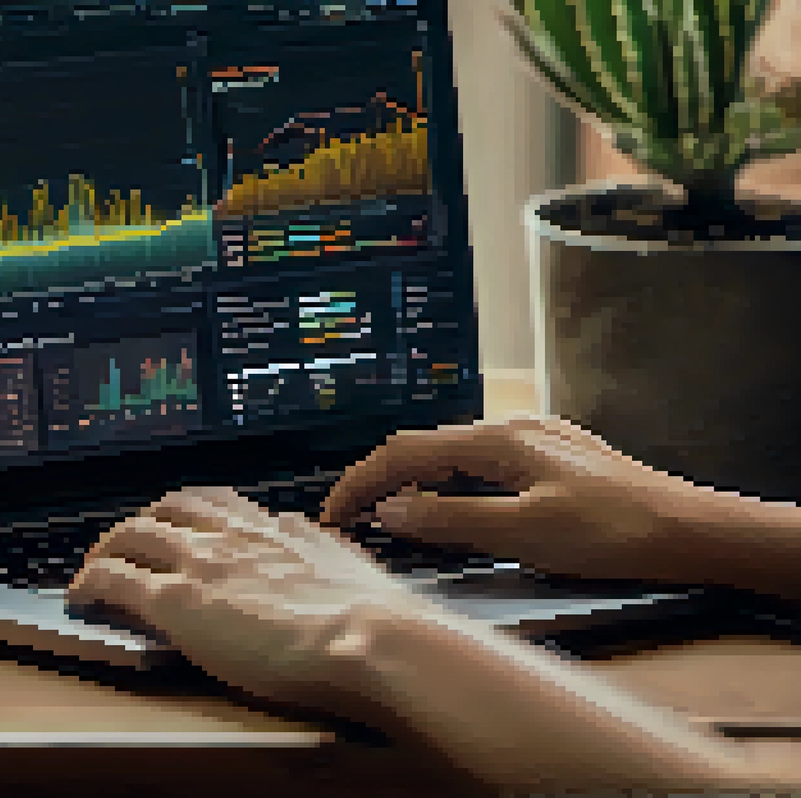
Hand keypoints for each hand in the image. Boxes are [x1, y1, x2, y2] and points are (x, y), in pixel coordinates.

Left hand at [66, 486, 435, 713]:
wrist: (375, 639)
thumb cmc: (382, 624)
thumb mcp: (356, 571)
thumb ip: (329, 554)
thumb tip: (318, 544)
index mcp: (282, 531)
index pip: (226, 506)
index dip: (198, 513)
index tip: (189, 524)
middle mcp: (237, 536)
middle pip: (173, 508)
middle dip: (148, 520)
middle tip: (133, 540)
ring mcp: (202, 562)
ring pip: (134, 533)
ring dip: (110, 546)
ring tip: (97, 566)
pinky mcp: (175, 599)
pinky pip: (112, 579)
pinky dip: (87, 583)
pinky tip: (78, 596)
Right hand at [320, 414, 711, 582]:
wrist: (691, 531)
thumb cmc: (611, 533)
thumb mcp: (521, 533)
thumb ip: (449, 519)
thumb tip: (391, 509)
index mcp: (497, 439)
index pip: (405, 452)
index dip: (361, 482)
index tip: (332, 515)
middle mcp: (511, 427)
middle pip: (424, 445)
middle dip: (380, 478)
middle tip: (349, 517)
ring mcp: (535, 439)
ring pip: (453, 454)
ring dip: (413, 481)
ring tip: (388, 514)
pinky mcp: (554, 458)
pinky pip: (481, 463)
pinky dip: (447, 482)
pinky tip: (450, 504)